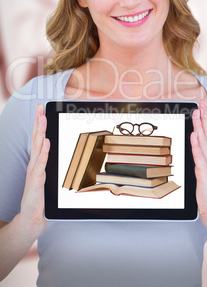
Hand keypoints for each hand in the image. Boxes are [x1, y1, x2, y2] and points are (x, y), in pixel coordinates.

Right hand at [19, 104, 49, 238]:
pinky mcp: (36, 182)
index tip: (41, 109)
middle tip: (39, 107)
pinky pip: (41, 166)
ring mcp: (35, 173)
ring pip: (38, 149)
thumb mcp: (47, 176)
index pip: (38, 139)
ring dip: (40, 133)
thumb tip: (53, 146)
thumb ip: (48, 162)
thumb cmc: (40, 197)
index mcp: (38, 162)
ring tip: (42, 120)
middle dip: (38, 122)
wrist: (32, 219)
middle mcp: (35, 164)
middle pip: (37, 139)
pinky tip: (46, 144)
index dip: (39, 123)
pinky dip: (44, 154)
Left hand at [190, 99, 206, 227]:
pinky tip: (194, 136)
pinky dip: (197, 145)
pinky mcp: (204, 172)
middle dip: (204, 117)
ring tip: (197, 114)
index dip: (205, 118)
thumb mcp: (203, 167)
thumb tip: (194, 141)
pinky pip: (199, 156)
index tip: (202, 105)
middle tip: (201, 103)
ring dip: (200, 126)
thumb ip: (199, 155)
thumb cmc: (206, 188)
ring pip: (203, 141)